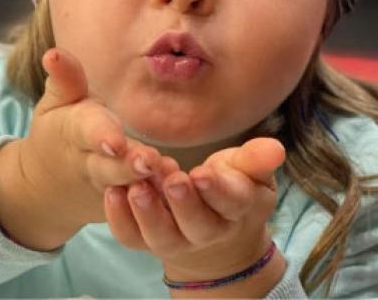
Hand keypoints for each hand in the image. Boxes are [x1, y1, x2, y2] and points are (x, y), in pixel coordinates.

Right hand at [0, 47, 169, 249]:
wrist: (49, 186)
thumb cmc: (58, 132)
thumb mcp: (56, 104)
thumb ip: (64, 79)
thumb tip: (53, 52)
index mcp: (72, 134)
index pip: (86, 131)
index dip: (100, 135)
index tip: (115, 140)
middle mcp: (89, 164)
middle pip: (109, 167)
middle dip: (128, 165)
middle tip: (149, 161)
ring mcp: (106, 190)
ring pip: (127, 191)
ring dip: (148, 185)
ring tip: (170, 175)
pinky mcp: (123, 208)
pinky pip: (140, 208)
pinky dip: (159, 202)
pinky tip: (180, 190)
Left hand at [104, 138, 286, 289]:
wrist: (216, 235)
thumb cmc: (233, 191)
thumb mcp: (250, 174)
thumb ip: (256, 160)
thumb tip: (275, 147)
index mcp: (236, 208)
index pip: (231, 201)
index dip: (218, 189)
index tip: (203, 174)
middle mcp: (205, 230)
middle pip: (196, 223)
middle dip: (183, 202)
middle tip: (170, 178)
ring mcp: (174, 238)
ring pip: (161, 235)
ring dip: (148, 212)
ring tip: (137, 187)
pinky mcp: (146, 239)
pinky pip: (131, 237)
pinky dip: (119, 219)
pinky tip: (111, 193)